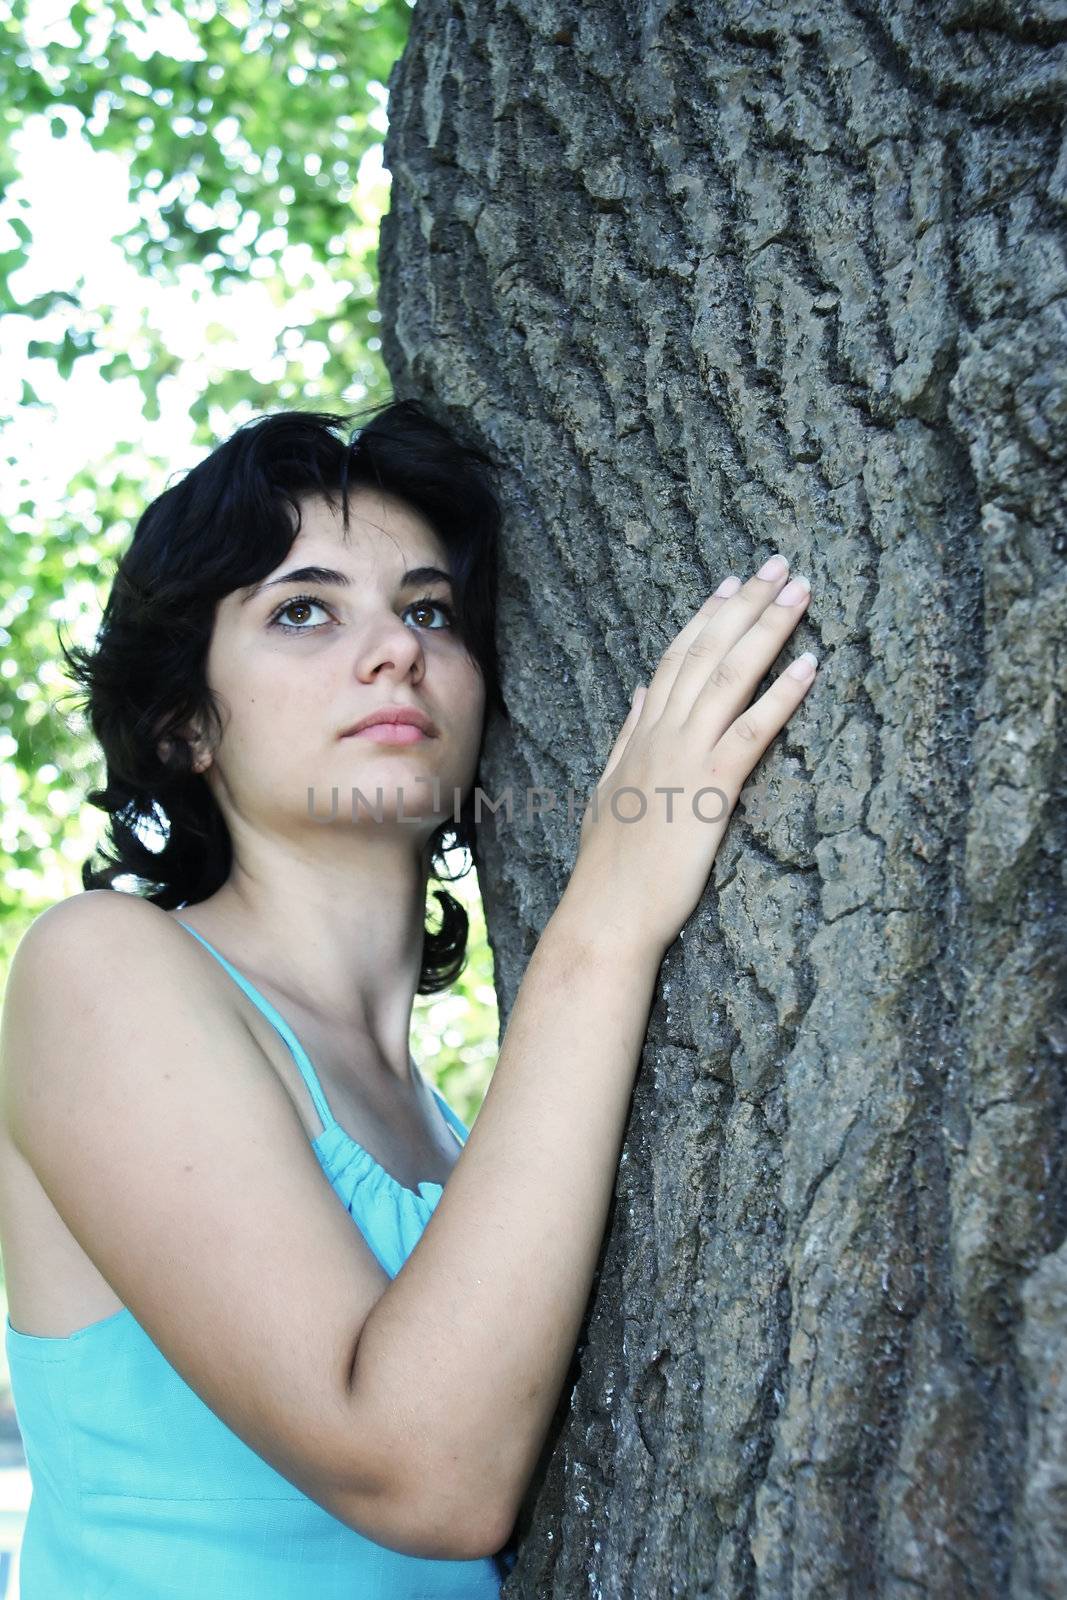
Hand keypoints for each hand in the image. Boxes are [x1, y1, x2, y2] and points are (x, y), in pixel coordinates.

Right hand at [568, 555, 816, 960]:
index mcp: (642, 735)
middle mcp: (662, 735)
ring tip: (800, 592)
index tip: (731, 583)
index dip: (706, 617)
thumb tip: (641, 694)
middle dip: (745, 604)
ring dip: (768, 630)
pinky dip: (782, 694)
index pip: (675, 659)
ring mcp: (684, 758)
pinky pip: (752, 732)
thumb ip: (628, 737)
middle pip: (706, 652)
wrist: (606, 912)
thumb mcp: (609, 788)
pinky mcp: (711, 790)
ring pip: (729, 677)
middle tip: (779, 565)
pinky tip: (811, 665)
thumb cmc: (612, 865)